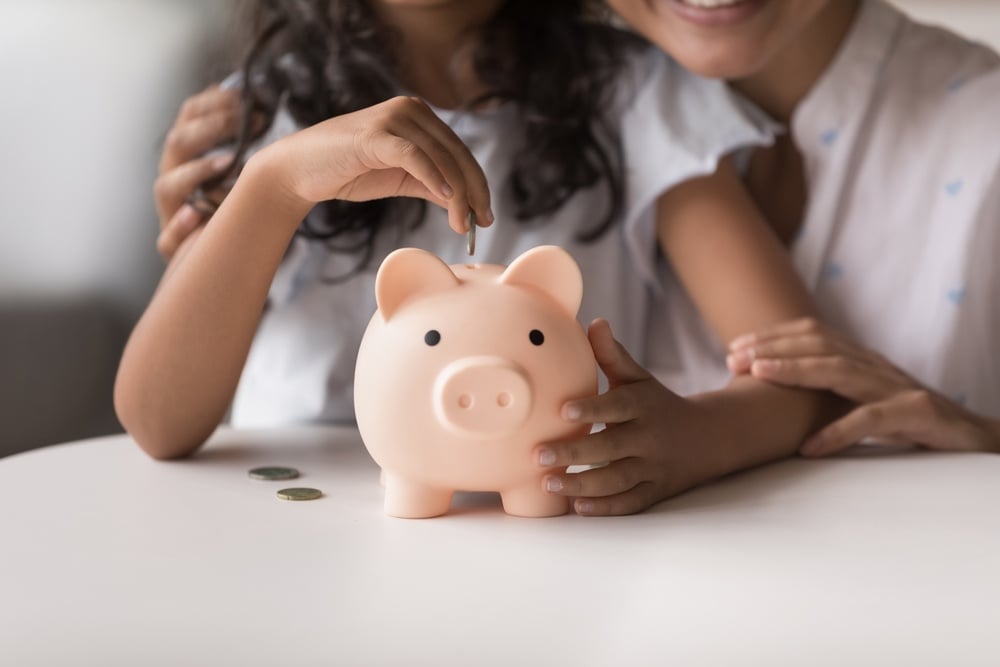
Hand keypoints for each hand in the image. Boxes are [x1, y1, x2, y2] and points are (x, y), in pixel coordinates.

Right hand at [155, 83, 243, 259]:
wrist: (220, 262)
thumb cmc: (233, 212)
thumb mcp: (242, 174)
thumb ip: (245, 145)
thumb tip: (261, 107)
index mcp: (187, 156)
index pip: (188, 118)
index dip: (211, 103)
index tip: (241, 95)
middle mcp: (174, 180)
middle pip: (178, 144)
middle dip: (210, 127)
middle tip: (245, 120)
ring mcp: (171, 212)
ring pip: (167, 186)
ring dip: (197, 172)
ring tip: (228, 164)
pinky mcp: (172, 245)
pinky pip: (167, 238)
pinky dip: (180, 227)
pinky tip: (196, 215)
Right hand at [259, 96, 493, 234]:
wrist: (301, 171)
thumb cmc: (349, 172)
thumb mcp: (401, 179)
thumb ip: (432, 185)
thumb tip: (466, 204)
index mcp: (419, 116)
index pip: (459, 152)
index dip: (478, 184)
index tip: (485, 216)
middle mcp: (410, 109)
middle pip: (456, 153)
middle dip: (474, 192)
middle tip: (482, 224)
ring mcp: (393, 117)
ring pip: (440, 157)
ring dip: (458, 194)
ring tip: (463, 224)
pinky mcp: (376, 133)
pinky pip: (415, 156)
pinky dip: (434, 178)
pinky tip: (448, 200)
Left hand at [533, 319, 714, 515]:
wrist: (708, 437)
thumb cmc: (657, 403)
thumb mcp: (639, 378)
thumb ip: (613, 355)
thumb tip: (594, 322)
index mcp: (643, 405)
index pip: (617, 406)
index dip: (592, 408)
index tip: (562, 409)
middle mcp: (650, 437)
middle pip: (612, 447)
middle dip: (574, 453)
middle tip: (538, 455)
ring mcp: (654, 467)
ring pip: (618, 479)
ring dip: (583, 485)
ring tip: (548, 484)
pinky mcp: (655, 491)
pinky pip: (631, 502)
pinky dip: (606, 508)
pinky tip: (578, 508)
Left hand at [726, 318, 999, 455]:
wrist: (974, 439)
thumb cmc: (910, 422)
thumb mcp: (862, 400)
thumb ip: (828, 392)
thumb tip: (774, 395)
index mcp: (861, 359)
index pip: (812, 334)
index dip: (771, 337)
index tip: (734, 348)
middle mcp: (875, 365)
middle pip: (818, 344)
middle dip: (771, 348)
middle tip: (732, 359)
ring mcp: (896, 387)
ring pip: (839, 370)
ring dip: (794, 371)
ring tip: (759, 376)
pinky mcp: (917, 414)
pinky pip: (871, 420)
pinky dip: (837, 432)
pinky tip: (808, 446)